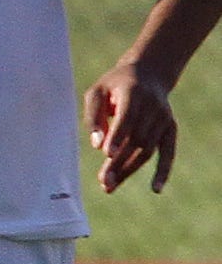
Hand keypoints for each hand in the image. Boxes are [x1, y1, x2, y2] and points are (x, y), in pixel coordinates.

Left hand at [89, 58, 180, 193]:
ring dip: (129, 169)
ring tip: (109, 186)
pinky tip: (156, 189)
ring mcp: (164, 119)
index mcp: (133, 93)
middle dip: (118, 162)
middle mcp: (153, 107)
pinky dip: (163, 170)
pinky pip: (168, 152)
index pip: (126, 117)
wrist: (148, 74)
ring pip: (147, 149)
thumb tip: (96, 146)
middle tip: (103, 182)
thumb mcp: (97, 92)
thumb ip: (93, 116)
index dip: (118, 136)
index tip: (107, 154)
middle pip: (135, 139)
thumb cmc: (114, 85)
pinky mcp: (170, 129)